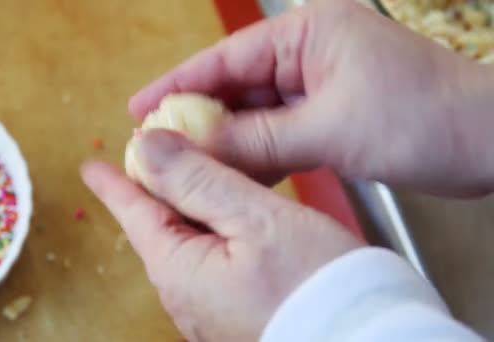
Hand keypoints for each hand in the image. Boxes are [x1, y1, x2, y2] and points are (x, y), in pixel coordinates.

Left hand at [82, 130, 362, 340]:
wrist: (367, 339)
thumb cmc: (316, 283)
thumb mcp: (255, 217)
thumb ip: (197, 179)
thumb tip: (147, 146)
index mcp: (179, 269)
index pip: (134, 214)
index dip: (114, 183)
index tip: (92, 165)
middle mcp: (185, 296)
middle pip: (158, 229)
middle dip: (154, 190)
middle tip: (154, 156)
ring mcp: (210, 311)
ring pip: (186, 245)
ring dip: (186, 208)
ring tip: (189, 178)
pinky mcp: (235, 315)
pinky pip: (209, 264)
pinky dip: (211, 232)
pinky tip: (226, 218)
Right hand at [129, 0, 493, 196]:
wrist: (486, 143)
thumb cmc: (424, 117)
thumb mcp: (329, 128)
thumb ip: (258, 140)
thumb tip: (196, 150)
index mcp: (307, 33)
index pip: (226, 58)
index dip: (177, 84)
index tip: (139, 107)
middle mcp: (308, 53)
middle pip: (236, 88)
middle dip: (199, 120)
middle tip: (158, 148)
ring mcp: (318, 86)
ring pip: (255, 115)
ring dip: (226, 142)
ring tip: (187, 168)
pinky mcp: (329, 115)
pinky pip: (278, 133)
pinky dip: (257, 155)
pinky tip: (234, 175)